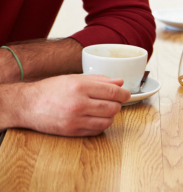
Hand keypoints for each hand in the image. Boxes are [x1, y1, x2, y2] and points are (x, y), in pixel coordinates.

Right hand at [14, 74, 129, 135]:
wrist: (28, 105)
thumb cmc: (51, 90)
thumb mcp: (75, 78)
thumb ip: (99, 80)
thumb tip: (120, 83)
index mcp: (81, 87)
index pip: (113, 92)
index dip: (124, 94)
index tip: (126, 94)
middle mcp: (79, 104)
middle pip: (113, 108)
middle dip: (118, 104)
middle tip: (114, 101)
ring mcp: (75, 120)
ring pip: (107, 121)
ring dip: (110, 116)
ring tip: (105, 110)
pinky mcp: (71, 132)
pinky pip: (96, 131)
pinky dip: (101, 125)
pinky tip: (96, 118)